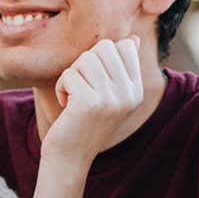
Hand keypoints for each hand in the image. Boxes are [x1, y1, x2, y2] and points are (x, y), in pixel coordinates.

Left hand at [45, 36, 143, 165]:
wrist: (70, 158)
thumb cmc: (84, 122)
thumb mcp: (109, 95)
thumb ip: (121, 68)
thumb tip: (134, 39)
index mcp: (136, 90)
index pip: (125, 46)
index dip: (101, 57)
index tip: (94, 80)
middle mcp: (128, 93)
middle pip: (104, 47)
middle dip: (84, 64)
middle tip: (81, 88)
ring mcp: (111, 98)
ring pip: (85, 58)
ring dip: (72, 75)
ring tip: (73, 96)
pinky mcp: (89, 102)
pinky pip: (69, 74)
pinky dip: (62, 87)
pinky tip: (66, 105)